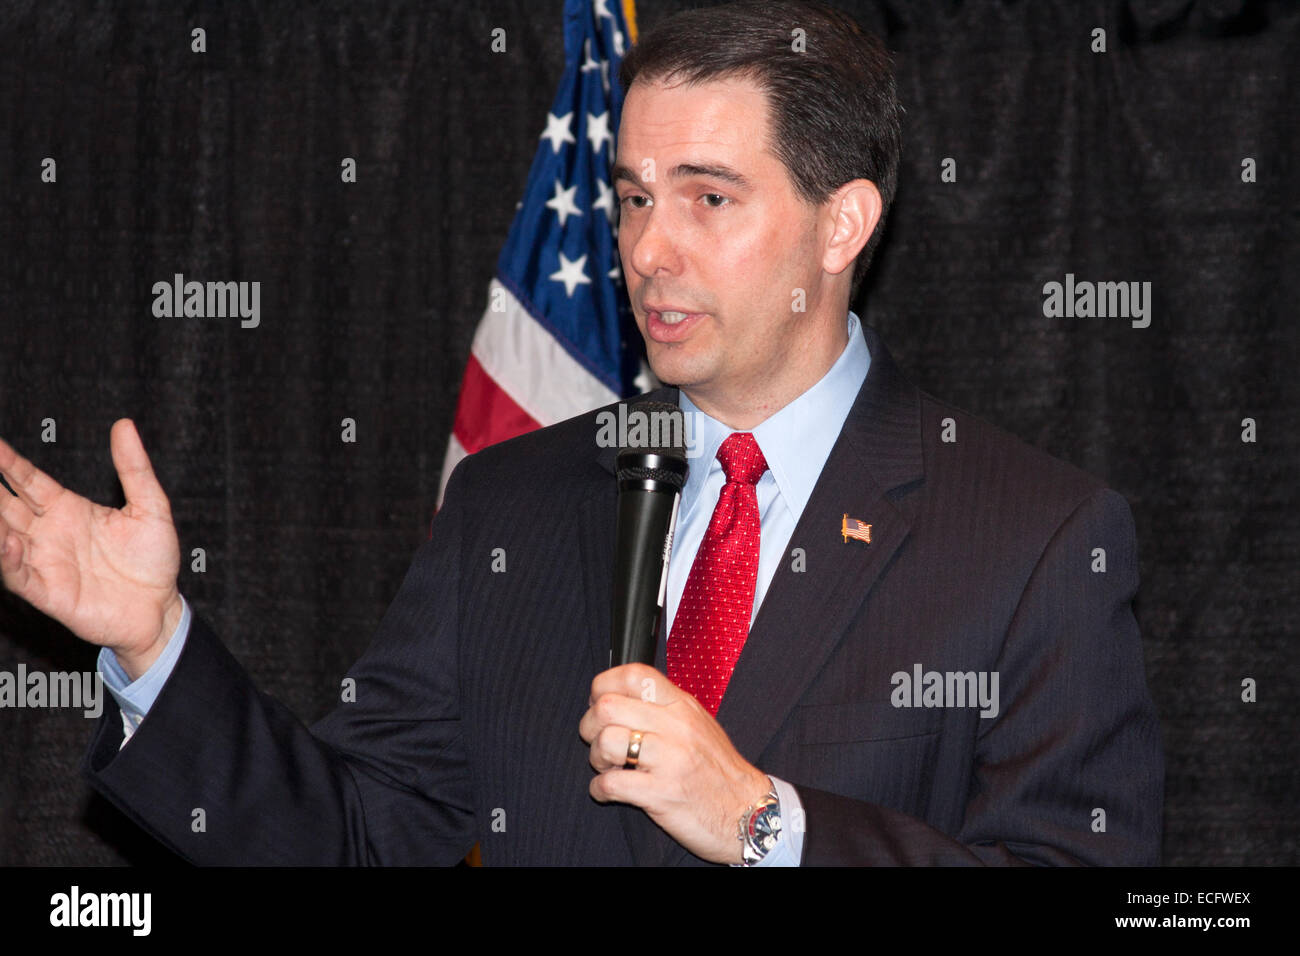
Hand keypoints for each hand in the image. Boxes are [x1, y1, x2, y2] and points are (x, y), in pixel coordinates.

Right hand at [0, 418, 181, 679]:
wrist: (160, 607)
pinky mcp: (47, 592)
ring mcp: (45, 561)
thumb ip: (134, 468)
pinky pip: (18, 574)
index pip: (28, 480)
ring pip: (4, 537)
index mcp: (68, 509)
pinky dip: (8, 559)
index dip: (9, 462)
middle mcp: (49, 532)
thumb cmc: (154, 560)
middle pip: (5, 505)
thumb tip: (124, 425)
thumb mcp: (151, 507)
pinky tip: (9, 542)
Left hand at [578, 663, 771, 863]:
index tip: (599, 702)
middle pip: (608, 707)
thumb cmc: (719, 771)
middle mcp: (675, 727)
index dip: (604, 685)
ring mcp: (669, 760)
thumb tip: (624, 695)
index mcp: (682, 706)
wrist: (749, 812)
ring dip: (596, 758)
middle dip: (590, 726)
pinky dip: (600, 789)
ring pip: (606, 741)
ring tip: (609, 767)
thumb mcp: (699, 725)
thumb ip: (665, 707)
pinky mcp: (661, 793)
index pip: (634, 674)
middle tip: (599, 742)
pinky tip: (609, 791)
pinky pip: (611, 784)